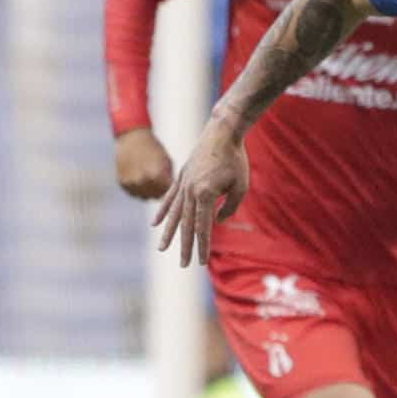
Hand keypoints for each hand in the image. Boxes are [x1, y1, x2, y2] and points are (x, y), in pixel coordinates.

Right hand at [114, 128, 173, 199]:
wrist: (132, 139)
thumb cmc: (154, 149)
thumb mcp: (167, 162)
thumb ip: (169, 179)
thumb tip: (174, 192)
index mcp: (156, 175)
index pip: (168, 192)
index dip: (171, 189)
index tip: (171, 184)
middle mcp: (142, 181)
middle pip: (157, 196)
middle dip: (161, 191)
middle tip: (161, 182)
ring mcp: (131, 183)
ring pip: (145, 197)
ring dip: (149, 192)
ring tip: (151, 179)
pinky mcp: (122, 183)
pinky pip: (134, 193)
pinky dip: (139, 189)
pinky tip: (141, 179)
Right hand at [154, 120, 248, 266]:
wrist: (222, 132)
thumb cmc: (236, 159)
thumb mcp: (241, 186)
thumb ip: (229, 207)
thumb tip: (216, 221)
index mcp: (204, 194)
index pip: (203, 227)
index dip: (202, 246)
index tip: (200, 262)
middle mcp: (189, 191)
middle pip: (187, 224)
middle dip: (185, 246)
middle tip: (183, 265)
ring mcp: (182, 184)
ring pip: (175, 214)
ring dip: (169, 233)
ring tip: (162, 249)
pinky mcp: (181, 177)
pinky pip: (169, 198)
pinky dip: (163, 212)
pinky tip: (155, 224)